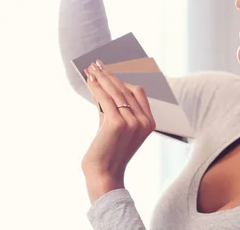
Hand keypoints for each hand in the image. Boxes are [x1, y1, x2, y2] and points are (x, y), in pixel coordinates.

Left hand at [81, 60, 156, 202]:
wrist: (103, 175)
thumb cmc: (107, 151)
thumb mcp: (114, 125)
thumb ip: (112, 106)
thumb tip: (101, 82)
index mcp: (150, 122)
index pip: (138, 91)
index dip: (123, 77)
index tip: (110, 67)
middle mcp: (144, 121)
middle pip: (126, 88)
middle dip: (110, 74)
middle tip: (97, 63)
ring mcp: (133, 122)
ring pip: (116, 91)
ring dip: (102, 77)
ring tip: (91, 68)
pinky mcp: (118, 123)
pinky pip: (106, 99)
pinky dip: (97, 87)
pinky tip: (89, 80)